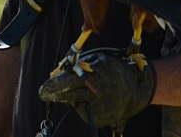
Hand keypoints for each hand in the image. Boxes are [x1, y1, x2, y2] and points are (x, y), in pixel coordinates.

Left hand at [39, 50, 154, 130]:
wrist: (136, 90)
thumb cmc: (115, 71)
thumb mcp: (99, 61)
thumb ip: (80, 66)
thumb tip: (60, 71)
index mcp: (96, 77)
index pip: (69, 82)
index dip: (55, 85)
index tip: (43, 88)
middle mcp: (96, 95)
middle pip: (69, 96)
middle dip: (55, 94)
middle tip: (44, 93)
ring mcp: (99, 109)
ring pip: (75, 104)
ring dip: (70, 98)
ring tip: (80, 92)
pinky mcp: (100, 119)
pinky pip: (84, 112)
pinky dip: (82, 106)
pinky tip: (89, 100)